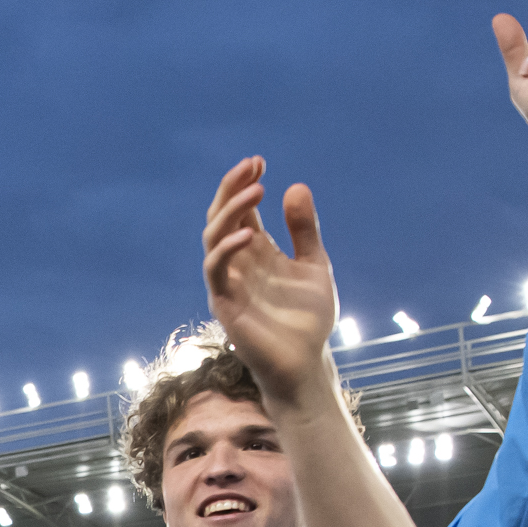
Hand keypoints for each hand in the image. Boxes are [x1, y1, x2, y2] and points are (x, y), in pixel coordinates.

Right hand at [202, 157, 342, 409]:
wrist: (304, 362)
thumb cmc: (307, 319)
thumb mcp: (315, 265)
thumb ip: (304, 230)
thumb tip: (296, 186)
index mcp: (256, 250)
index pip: (240, 209)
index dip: (244, 184)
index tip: (260, 163)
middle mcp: (237, 262)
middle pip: (220, 216)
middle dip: (232, 188)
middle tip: (253, 166)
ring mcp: (228, 281)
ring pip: (212, 237)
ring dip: (230, 211)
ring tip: (257, 191)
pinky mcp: (224, 303)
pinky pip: (216, 270)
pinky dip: (227, 249)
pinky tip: (250, 233)